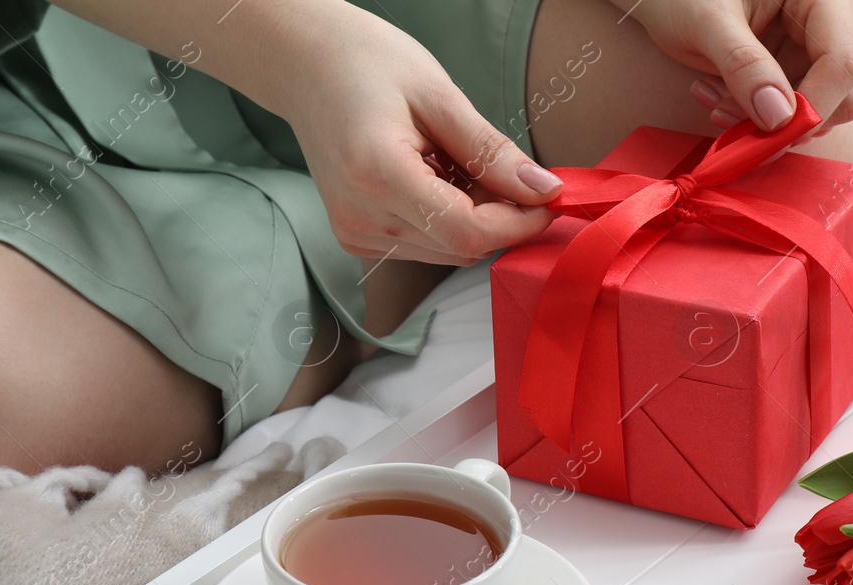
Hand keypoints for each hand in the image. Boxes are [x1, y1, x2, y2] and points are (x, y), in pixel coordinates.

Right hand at [280, 4, 562, 264]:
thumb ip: (491, 152)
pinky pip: (426, 246)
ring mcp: (354, 235)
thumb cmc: (368, 64)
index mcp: (376, 175)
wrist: (305, 65)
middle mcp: (360, 218)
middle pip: (460, 247)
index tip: (548, 198)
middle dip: (501, 219)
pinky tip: (438, 179)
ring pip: (447, 252)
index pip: (466, 231)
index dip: (517, 223)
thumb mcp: (439, 95)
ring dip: (475, 220)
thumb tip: (544, 192)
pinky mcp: (357, 239)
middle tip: (510, 172)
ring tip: (460, 164)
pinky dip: (449, 221)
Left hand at [610, 0, 852, 133]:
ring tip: (712, 97)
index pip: (841, 63)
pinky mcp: (790, 65)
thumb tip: (779, 119)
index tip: (767, 135)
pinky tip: (714, 92)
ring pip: (811, 110)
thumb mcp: (708, 21)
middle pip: (841, 94)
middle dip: (785, 121)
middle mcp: (828, 21)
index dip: (810, 108)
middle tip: (730, 121)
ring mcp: (811, 45)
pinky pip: (785, 109)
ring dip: (760, 121)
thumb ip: (744, 65)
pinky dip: (749, 113)